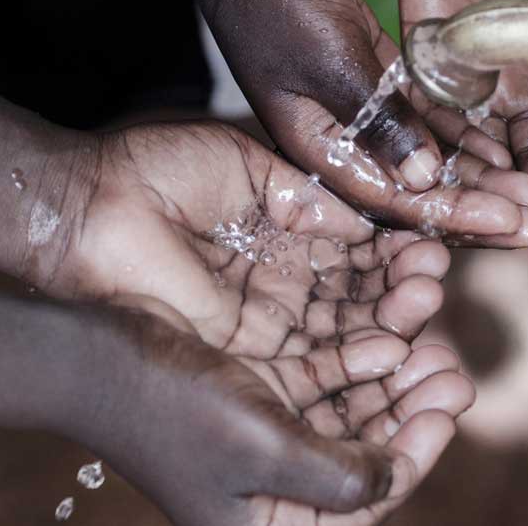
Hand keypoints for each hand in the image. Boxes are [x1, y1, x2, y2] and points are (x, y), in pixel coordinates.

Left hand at [37, 121, 459, 351]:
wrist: (91, 206)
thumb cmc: (158, 171)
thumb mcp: (252, 168)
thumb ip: (312, 197)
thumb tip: (368, 216)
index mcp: (288, 231)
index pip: (359, 249)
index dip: (397, 247)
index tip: (435, 236)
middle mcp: (285, 280)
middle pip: (361, 294)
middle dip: (404, 286)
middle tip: (437, 273)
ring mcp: (268, 317)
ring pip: (346, 329)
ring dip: (391, 319)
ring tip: (428, 298)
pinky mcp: (247, 351)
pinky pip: (313, 360)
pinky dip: (357, 355)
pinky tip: (396, 342)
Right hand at [83, 303, 474, 525]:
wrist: (89, 350)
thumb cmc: (167, 404)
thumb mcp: (260, 448)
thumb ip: (335, 477)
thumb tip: (392, 478)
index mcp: (265, 522)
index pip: (363, 501)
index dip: (414, 454)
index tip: (448, 406)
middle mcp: (270, 485)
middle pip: (364, 454)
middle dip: (411, 410)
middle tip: (453, 370)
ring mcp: (265, 435)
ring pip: (350, 412)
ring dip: (392, 380)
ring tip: (432, 342)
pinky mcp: (258, 391)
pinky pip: (323, 379)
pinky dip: (357, 359)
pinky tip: (388, 331)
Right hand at [146, 0, 527, 246]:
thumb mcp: (329, 61)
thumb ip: (377, 120)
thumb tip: (425, 180)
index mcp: (317, 152)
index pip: (394, 202)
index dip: (456, 217)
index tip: (512, 223)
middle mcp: (341, 143)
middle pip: (416, 192)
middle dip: (478, 208)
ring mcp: (360, 114)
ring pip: (427, 159)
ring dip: (479, 177)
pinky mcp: (376, 82)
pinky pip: (427, 121)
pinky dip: (463, 137)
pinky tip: (506, 150)